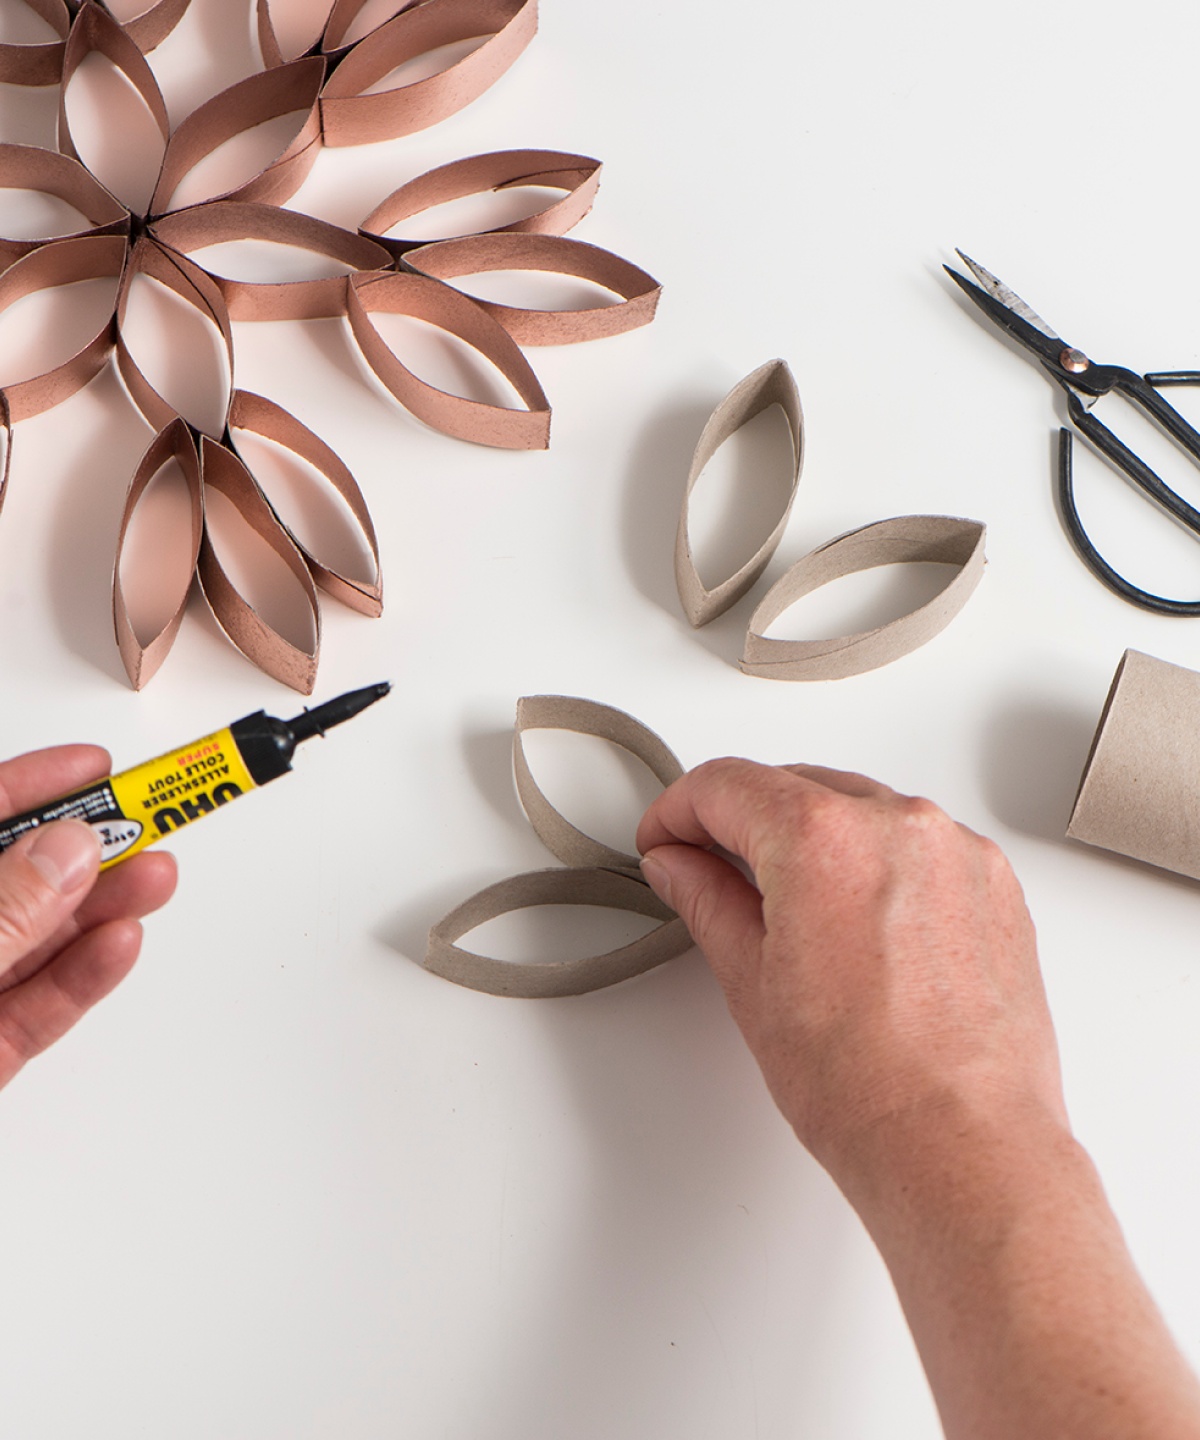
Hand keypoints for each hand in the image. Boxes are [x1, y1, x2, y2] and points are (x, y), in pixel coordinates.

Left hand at [0, 745, 176, 1088]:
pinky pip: (42, 1004)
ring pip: (40, 939)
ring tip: (159, 877)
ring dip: (104, 908)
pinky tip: (124, 942)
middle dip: (91, 848)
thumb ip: (2, 911)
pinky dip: (86, 975)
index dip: (38, 785)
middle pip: (22, 876)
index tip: (100, 766)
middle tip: (157, 821)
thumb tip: (67, 851)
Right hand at [635, 758, 1064, 1196]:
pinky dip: (875, 861)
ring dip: (812, 836)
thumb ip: (707, 900)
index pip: (726, 784)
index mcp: (822, 838)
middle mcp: (897, 824)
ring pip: (859, 807)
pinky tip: (854, 920)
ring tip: (785, 905)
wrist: (962, 1149)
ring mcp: (955, 850)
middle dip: (741, 820)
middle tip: (707, 868)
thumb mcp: (752, 983)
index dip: (678, 809)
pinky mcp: (994, 883)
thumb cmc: (867, 1088)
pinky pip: (916, 842)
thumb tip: (682, 865)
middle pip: (794, 785)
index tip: (666, 837)